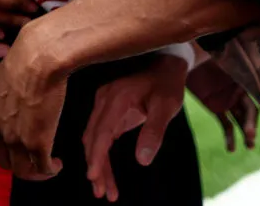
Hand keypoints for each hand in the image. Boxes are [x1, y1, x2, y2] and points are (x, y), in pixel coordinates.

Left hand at [0, 18, 67, 180]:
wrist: (40, 57)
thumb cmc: (28, 57)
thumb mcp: (8, 75)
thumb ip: (10, 90)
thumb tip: (20, 90)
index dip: (10, 142)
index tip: (24, 139)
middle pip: (5, 159)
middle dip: (20, 162)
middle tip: (35, 159)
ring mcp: (15, 139)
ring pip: (22, 170)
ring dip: (36, 172)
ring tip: (49, 165)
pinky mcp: (35, 144)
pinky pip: (42, 168)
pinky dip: (50, 169)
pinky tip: (57, 163)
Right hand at [82, 55, 189, 201]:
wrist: (165, 65)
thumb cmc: (166, 84)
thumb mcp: (166, 107)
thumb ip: (154, 132)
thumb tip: (142, 160)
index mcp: (116, 98)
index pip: (101, 132)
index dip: (96, 156)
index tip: (94, 176)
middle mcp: (104, 100)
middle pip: (93, 139)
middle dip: (96, 167)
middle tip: (103, 193)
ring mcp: (103, 105)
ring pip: (93, 140)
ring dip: (98, 164)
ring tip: (105, 191)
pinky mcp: (107, 111)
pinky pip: (100, 136)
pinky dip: (101, 155)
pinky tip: (106, 173)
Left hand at [187, 59, 258, 153]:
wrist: (184, 59)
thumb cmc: (202, 54)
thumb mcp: (219, 57)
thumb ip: (231, 62)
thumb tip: (246, 61)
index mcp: (243, 78)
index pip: (257, 93)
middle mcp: (239, 91)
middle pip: (249, 110)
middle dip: (252, 123)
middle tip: (250, 135)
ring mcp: (228, 101)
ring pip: (241, 120)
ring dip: (246, 133)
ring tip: (249, 145)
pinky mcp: (217, 108)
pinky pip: (226, 124)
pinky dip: (229, 137)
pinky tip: (231, 149)